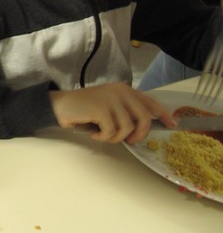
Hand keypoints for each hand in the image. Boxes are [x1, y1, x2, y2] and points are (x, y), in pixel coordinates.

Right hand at [49, 83, 173, 143]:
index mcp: (124, 90)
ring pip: (128, 128)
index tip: (172, 124)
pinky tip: (94, 134)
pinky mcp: (102, 109)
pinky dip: (104, 138)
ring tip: (103, 135)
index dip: (163, 114)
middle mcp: (120, 92)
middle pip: (144, 118)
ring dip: (116, 138)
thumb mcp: (109, 105)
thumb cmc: (84, 109)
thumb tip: (145, 126)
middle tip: (130, 142)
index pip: (149, 102)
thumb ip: (126, 110)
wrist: (60, 105)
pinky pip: (112, 132)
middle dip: (140, 134)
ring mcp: (111, 99)